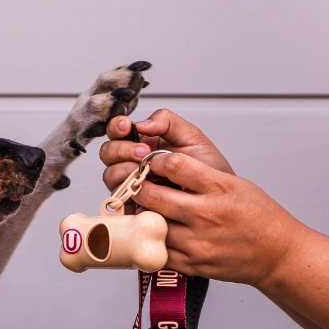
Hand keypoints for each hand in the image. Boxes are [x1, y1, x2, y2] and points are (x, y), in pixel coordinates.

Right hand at [100, 109, 234, 192]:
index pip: (117, 131)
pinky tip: (142, 191)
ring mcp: (130, 185)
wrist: (220, 202)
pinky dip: (126, 194)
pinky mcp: (132, 207)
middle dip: (122, 150)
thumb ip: (167, 122)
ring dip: (124, 171)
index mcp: (142, 143)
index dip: (117, 127)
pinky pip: (118, 201)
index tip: (127, 127)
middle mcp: (131, 163)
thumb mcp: (192, 138)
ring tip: (145, 173)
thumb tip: (141, 124)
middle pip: (107, 153)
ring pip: (109, 176)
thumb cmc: (208, 170)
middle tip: (144, 153)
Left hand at [128, 151, 305, 285]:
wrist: (278, 255)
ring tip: (145, 209)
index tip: (151, 163)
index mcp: (219, 188)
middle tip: (138, 186)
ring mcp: (198, 243)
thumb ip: (198, 174)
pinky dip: (151, 240)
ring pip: (150, 225)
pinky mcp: (192, 264)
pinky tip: (155, 232)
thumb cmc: (257, 216)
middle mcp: (206, 215)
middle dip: (139, 188)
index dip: (155, 160)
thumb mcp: (234, 184)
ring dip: (142, 216)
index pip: (174, 165)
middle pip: (154, 196)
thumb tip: (161, 164)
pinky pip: (158, 251)